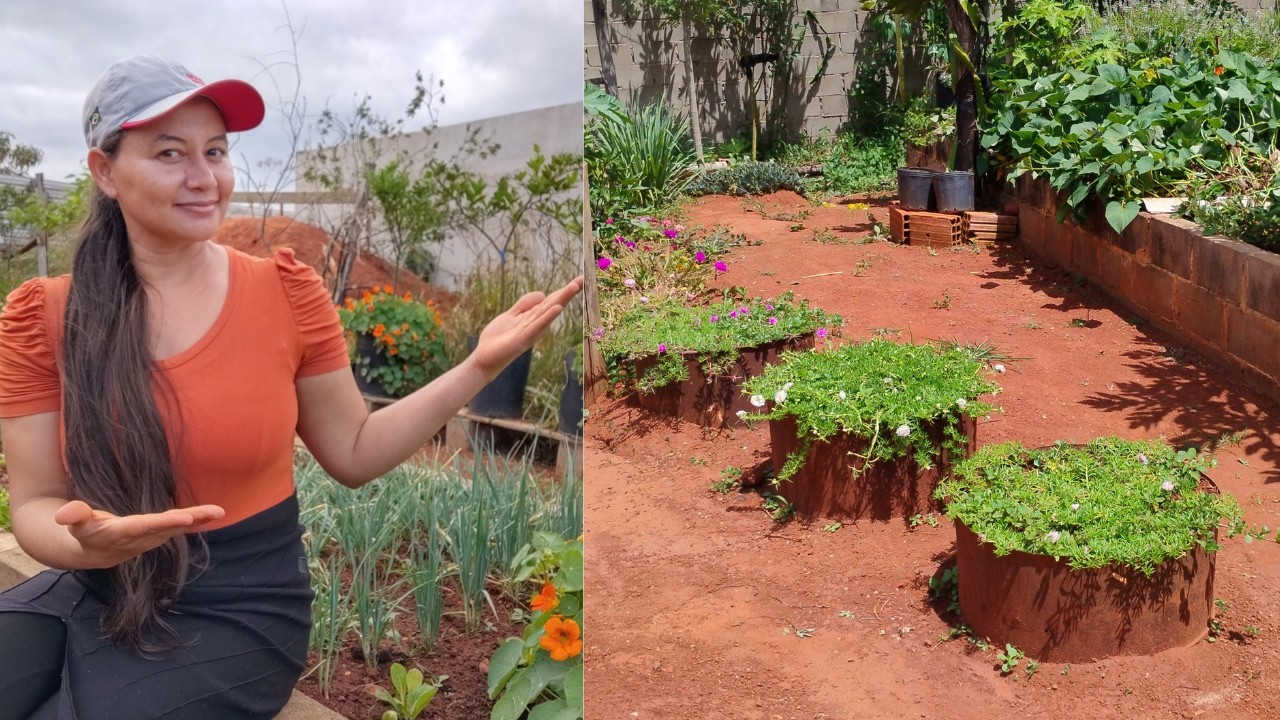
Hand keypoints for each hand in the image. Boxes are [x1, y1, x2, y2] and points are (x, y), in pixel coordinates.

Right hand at [53, 500, 225, 567]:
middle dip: (189, 521)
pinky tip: (215, 514)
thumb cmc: (85, 531)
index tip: (184, 517)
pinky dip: (198, 520)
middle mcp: (142, 538)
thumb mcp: (77, 524)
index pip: (145, 527)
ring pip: (178, 528)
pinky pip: (181, 526)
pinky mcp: (160, 534)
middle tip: (212, 513)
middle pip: (168, 527)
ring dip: (199, 519)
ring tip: (218, 511)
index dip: (164, 523)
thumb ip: (74, 515)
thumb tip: (64, 514)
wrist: (96, 551)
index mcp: (121, 533)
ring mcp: (153, 538)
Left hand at [470, 276, 584, 377]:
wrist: (485, 358)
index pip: (551, 301)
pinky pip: (537, 326)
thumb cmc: (498, 339)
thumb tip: (543, 293)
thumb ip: (525, 304)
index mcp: (534, 318)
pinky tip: (557, 309)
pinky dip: (548, 317)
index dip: (564, 290)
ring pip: (549, 312)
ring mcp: (531, 331)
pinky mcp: (523, 339)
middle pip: (554, 304)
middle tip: (582, 279)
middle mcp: (536, 324)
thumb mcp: (511, 315)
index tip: (579, 278)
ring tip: (574, 287)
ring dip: (562, 299)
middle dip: (568, 292)